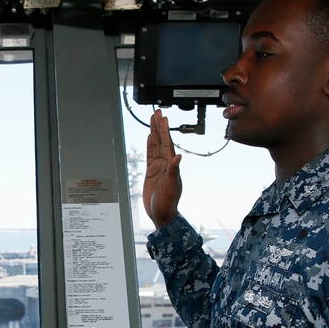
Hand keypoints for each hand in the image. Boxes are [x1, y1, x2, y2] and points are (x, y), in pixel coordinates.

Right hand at [143, 109, 181, 229]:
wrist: (162, 214)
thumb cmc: (168, 203)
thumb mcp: (171, 187)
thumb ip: (173, 172)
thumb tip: (178, 157)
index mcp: (171, 166)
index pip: (167, 143)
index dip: (164, 130)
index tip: (163, 118)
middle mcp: (166, 164)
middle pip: (162, 140)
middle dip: (159, 126)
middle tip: (157, 112)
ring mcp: (158, 167)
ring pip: (156, 146)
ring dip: (154, 133)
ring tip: (153, 120)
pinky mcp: (151, 172)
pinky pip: (150, 155)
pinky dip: (150, 145)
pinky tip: (150, 137)